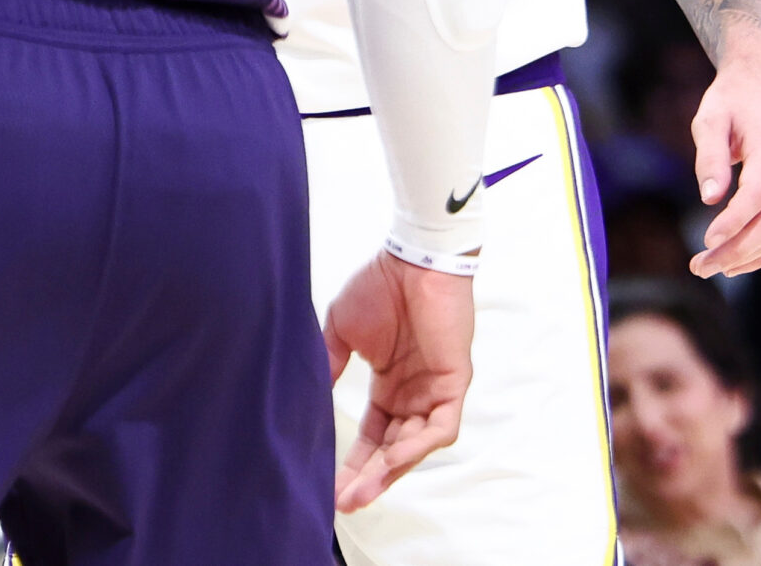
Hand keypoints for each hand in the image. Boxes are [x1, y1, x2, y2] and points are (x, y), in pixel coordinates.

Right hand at [323, 251, 475, 513]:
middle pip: (391, 451)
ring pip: (414, 446)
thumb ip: (329, 364)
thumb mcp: (341, 331)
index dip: (353, 462)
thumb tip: (308, 397)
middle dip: (368, 478)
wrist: (410, 258)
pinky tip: (390, 460)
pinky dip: (416, 446)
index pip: (373, 437)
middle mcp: (412, 395)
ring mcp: (434, 391)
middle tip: (342, 502)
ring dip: (388, 471)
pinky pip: (439, 427)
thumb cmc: (378, 286)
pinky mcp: (452, 383)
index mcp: (390, 386)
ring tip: (360, 491)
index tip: (329, 486)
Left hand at [688, 42, 760, 277]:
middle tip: (699, 266)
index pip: (758, 193)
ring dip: (747, 258)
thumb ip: (710, 155)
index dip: (735, 221)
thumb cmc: (732, 98)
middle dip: (737, 250)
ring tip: (709, 268)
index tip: (706, 240)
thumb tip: (709, 199)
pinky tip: (734, 263)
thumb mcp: (711, 117)